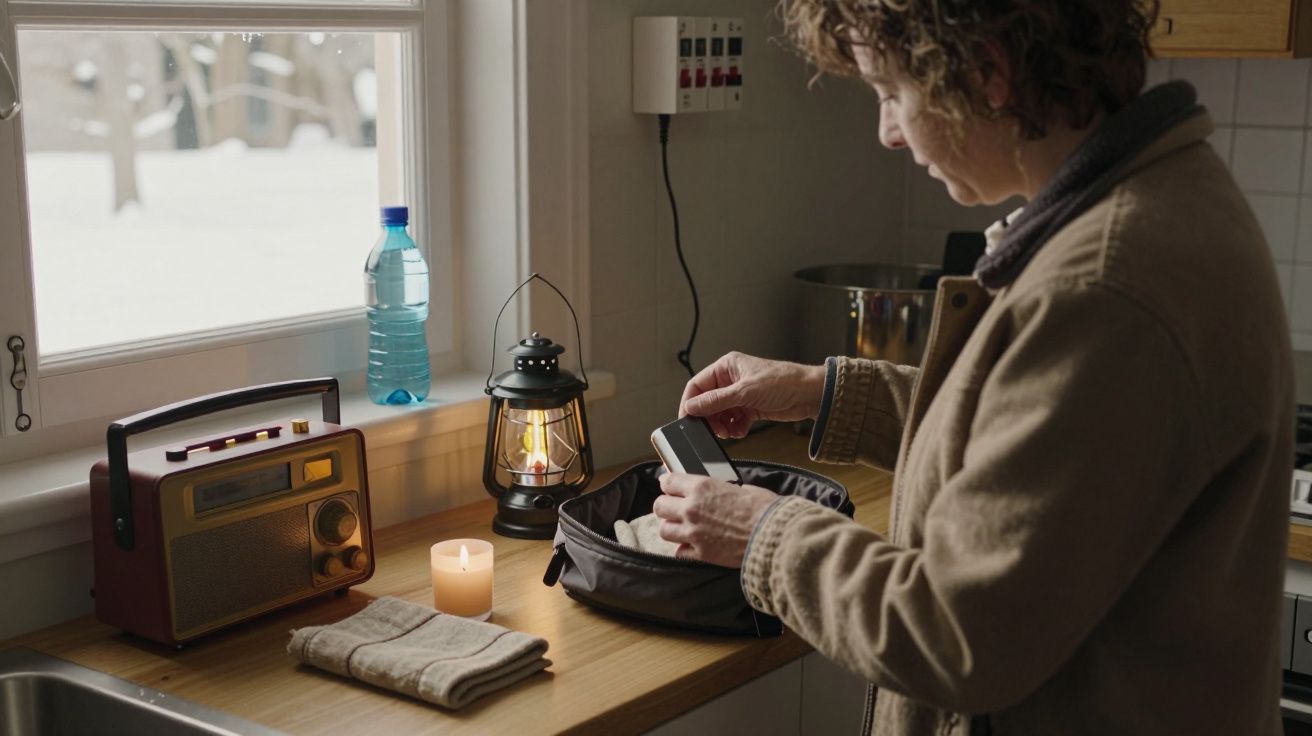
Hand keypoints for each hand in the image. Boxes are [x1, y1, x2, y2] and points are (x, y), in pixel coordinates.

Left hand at [652, 473, 777, 567]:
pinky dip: (683, 548)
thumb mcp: (742, 488)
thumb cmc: (763, 509)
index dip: (668, 484)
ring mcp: (693, 533)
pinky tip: (692, 545)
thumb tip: (719, 492)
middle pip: (659, 506)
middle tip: (675, 508)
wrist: (773, 535)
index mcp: (701, 488)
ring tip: (681, 527)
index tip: (669, 486)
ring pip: (664, 530)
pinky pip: (679, 551)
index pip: (668, 482)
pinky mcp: (700, 553)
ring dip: (671, 527)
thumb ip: (721, 489)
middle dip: (666, 506)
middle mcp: (691, 509)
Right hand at [679, 352, 825, 438]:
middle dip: (709, 418)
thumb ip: (715, 401)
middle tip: (712, 431)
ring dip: (722, 426)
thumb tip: (691, 407)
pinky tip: (740, 431)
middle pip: (707, 402)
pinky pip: (733, 421)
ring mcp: (740, 395)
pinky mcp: (750, 408)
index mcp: (726, 367)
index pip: (697, 385)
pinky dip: (734, 428)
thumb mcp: (744, 392)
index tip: (687, 420)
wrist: (810, 394)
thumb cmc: (783, 381)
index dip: (690, 403)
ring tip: (729, 432)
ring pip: (720, 414)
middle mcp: (731, 380)